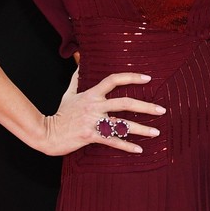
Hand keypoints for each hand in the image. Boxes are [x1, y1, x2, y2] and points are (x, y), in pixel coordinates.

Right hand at [41, 70, 164, 155]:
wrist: (47, 132)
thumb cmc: (60, 114)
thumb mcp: (68, 94)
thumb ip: (76, 78)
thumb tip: (79, 61)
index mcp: (91, 94)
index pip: (114, 80)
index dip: (131, 77)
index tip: (148, 78)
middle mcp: (95, 106)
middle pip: (125, 103)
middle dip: (146, 106)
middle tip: (162, 109)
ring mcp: (93, 121)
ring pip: (122, 124)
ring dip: (141, 129)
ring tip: (156, 132)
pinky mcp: (91, 136)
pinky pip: (113, 141)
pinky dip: (127, 146)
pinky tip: (139, 149)